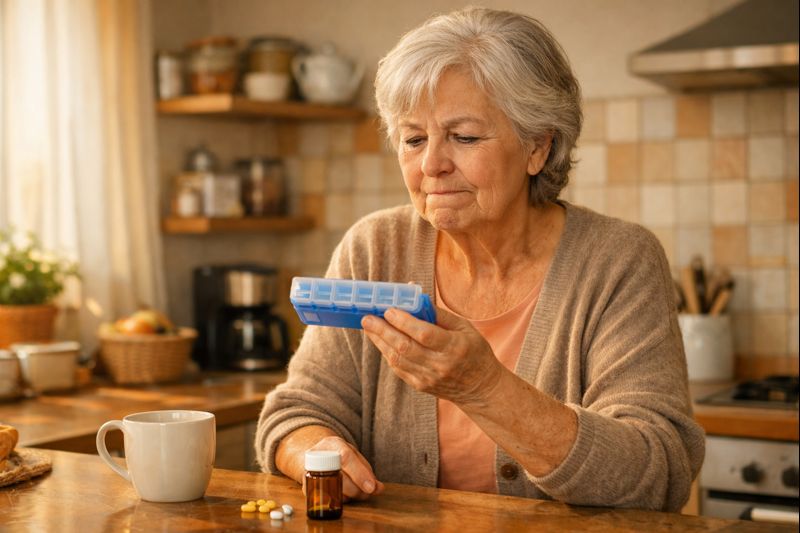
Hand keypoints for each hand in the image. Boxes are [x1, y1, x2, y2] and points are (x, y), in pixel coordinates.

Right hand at [306, 436, 384, 500]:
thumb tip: (378, 488)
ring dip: (348, 496)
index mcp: (332, 444)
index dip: (360, 474)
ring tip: (354, 490)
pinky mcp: (306, 487)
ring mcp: (309, 471)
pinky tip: (342, 494)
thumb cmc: (339, 455)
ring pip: (333, 491)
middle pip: (339, 478)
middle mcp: (317, 456)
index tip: (371, 488)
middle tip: (367, 493)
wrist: (315, 455)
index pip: (346, 458)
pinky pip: (325, 499)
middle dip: (357, 490)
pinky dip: (338, 500)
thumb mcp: (354, 455)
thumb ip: (366, 470)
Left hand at [361, 305, 503, 405]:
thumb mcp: (465, 328)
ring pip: (397, 359)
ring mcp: (429, 378)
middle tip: (368, 318)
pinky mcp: (420, 386)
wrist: (480, 388)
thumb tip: (415, 298)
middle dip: (383, 331)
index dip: (404, 322)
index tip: (389, 310)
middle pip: (405, 347)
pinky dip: (387, 353)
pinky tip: (381, 341)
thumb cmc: (474, 352)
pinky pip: (398, 368)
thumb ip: (439, 314)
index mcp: (454, 347)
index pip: (424, 334)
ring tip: (369, 327)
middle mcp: (440, 365)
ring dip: (380, 341)